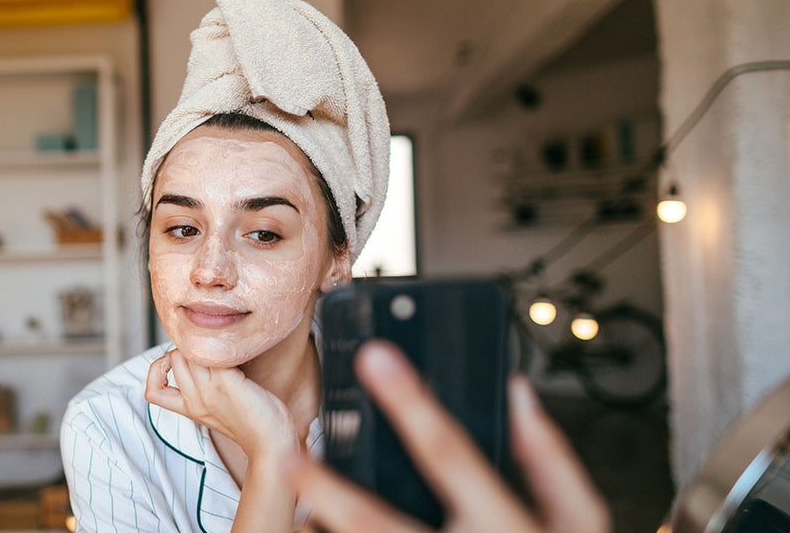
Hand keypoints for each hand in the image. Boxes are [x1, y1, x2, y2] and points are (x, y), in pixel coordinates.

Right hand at [145, 350, 297, 458]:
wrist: (272, 444)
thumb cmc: (255, 423)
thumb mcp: (220, 409)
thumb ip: (207, 389)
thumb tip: (206, 359)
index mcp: (190, 408)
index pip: (152, 392)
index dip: (157, 372)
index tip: (176, 366)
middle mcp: (195, 399)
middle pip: (173, 358)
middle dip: (189, 347)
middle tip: (213, 352)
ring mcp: (209, 390)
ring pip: (188, 351)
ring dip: (206, 344)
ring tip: (228, 352)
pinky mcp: (226, 382)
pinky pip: (212, 353)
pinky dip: (225, 347)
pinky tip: (243, 356)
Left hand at [286, 340, 610, 532]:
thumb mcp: (580, 523)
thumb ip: (552, 460)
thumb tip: (518, 392)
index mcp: (506, 525)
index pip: (449, 452)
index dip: (410, 402)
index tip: (373, 357)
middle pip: (379, 522)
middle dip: (329, 488)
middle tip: (292, 456)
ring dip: (322, 531)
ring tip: (295, 511)